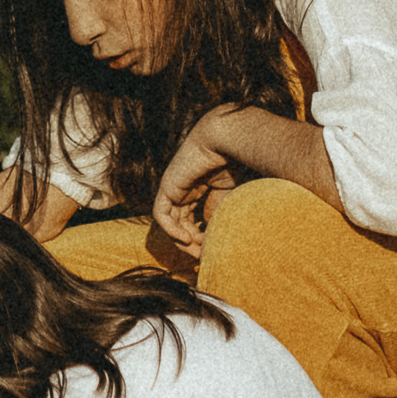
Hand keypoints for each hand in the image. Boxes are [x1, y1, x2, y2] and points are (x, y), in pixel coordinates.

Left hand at [152, 115, 244, 260]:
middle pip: (180, 224)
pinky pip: (161, 214)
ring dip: (182, 240)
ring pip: (170, 222)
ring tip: (197, 250)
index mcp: (198, 190)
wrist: (226, 140)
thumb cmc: (235, 164)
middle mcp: (184, 190)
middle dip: (191, 243)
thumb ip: (218, 217)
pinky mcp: (168, 186)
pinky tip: (187, 238)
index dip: (201, 238)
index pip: (192, 220)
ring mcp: (174, 188)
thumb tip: (212, 240)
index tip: (213, 252)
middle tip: (204, 258)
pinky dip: (171, 229)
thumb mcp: (228, 198)